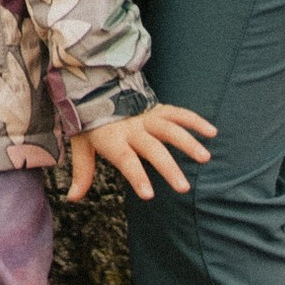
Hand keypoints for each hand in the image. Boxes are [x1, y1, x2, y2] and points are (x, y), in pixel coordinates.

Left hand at [68, 101, 214, 204]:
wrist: (96, 86)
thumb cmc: (91, 122)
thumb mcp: (82, 144)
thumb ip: (82, 171)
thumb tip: (72, 198)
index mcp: (113, 138)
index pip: (126, 160)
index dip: (137, 176)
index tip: (149, 195)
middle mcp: (133, 128)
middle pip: (153, 149)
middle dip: (168, 168)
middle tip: (183, 187)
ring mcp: (147, 116)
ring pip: (170, 129)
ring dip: (188, 142)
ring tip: (204, 158)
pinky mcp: (158, 109)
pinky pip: (179, 113)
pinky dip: (195, 121)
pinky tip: (212, 132)